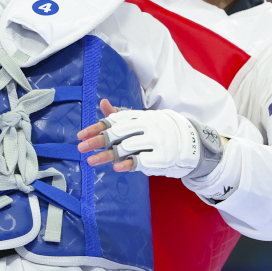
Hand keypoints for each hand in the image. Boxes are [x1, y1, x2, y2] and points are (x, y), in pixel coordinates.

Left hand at [78, 100, 220, 178]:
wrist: (190, 141)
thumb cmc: (159, 131)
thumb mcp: (141, 120)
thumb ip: (121, 116)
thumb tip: (103, 103)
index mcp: (140, 116)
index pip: (114, 120)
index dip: (96, 127)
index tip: (80, 135)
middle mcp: (146, 126)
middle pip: (117, 133)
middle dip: (97, 141)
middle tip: (81, 148)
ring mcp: (154, 141)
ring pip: (126, 148)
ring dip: (107, 155)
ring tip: (91, 161)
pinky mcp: (161, 157)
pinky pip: (141, 161)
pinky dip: (128, 164)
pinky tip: (116, 167)